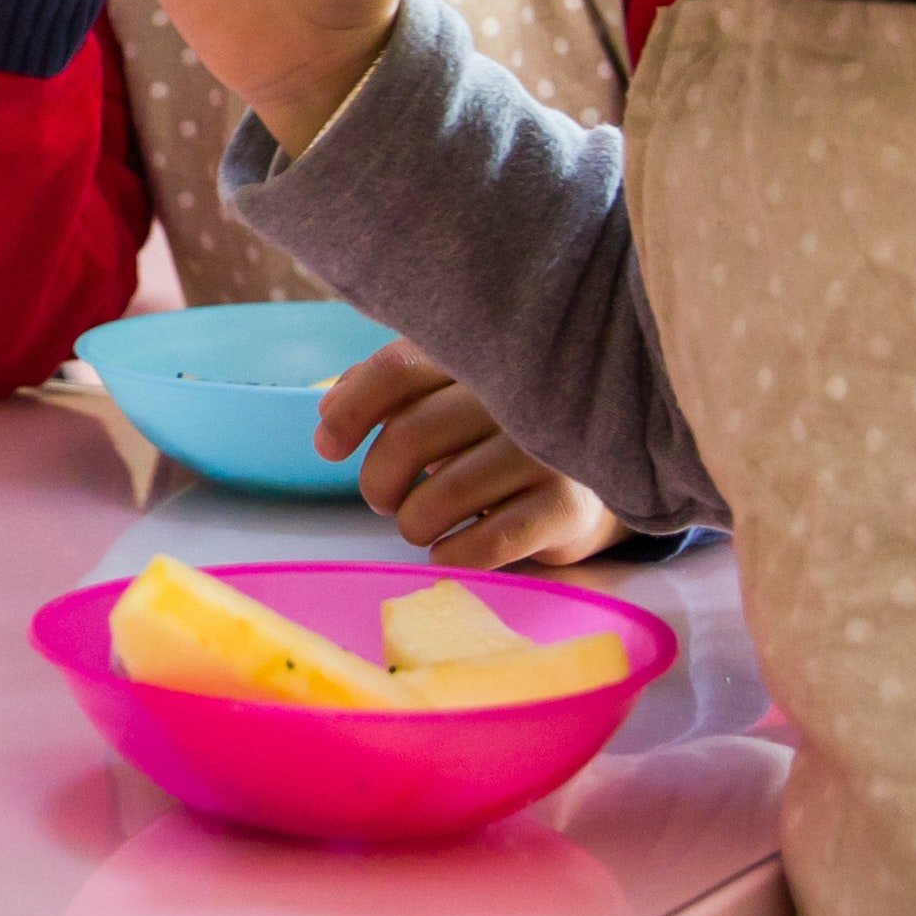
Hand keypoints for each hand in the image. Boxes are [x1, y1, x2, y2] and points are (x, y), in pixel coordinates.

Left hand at [320, 342, 618, 566]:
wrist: (586, 487)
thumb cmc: (494, 441)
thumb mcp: (444, 401)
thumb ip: (388, 394)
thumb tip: (330, 412)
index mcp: (479, 360)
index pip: (398, 368)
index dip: (351, 410)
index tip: (328, 447)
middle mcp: (516, 397)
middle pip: (410, 435)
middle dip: (378, 481)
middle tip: (382, 499)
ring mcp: (547, 450)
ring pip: (440, 495)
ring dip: (412, 524)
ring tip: (419, 525)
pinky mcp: (566, 506)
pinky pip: (485, 542)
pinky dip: (451, 554)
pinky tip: (449, 550)